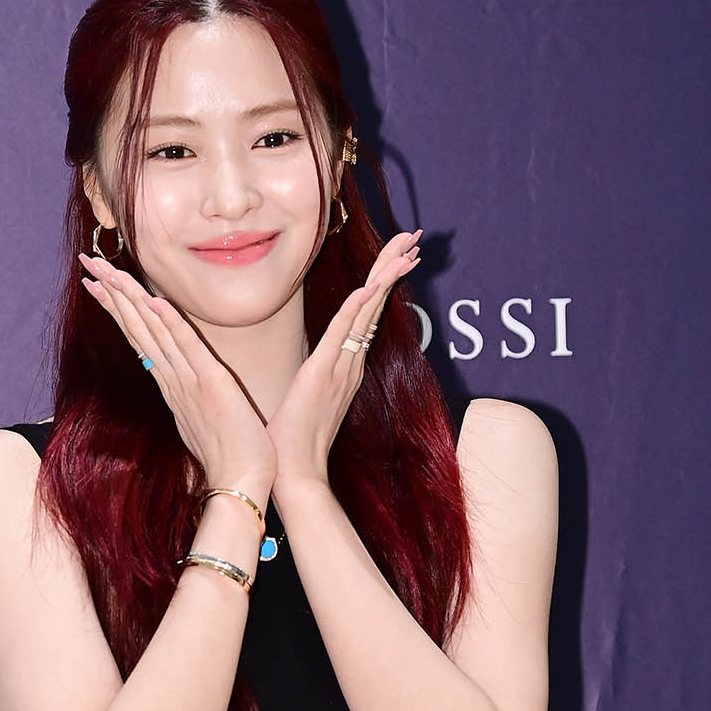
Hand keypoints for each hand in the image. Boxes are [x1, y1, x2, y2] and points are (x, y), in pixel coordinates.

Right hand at [77, 251, 275, 492]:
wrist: (238, 484)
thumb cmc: (229, 458)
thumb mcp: (203, 423)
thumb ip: (191, 401)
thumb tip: (184, 394)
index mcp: (171, 386)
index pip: (138, 338)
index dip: (117, 309)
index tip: (96, 285)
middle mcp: (172, 380)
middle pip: (135, 327)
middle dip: (110, 293)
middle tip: (85, 263)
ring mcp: (188, 381)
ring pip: (152, 331)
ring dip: (128, 297)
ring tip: (105, 269)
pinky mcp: (211, 384)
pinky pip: (186, 346)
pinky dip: (169, 323)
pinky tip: (152, 300)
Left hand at [266, 229, 421, 486]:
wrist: (296, 475)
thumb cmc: (293, 443)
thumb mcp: (306, 399)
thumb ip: (315, 378)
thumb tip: (313, 367)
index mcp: (346, 366)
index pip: (368, 313)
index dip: (384, 280)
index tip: (401, 254)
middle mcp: (350, 363)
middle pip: (376, 303)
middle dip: (394, 265)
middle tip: (416, 236)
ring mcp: (340, 368)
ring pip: (367, 312)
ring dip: (386, 276)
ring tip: (408, 246)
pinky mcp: (322, 374)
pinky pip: (342, 334)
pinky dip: (356, 308)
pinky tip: (370, 285)